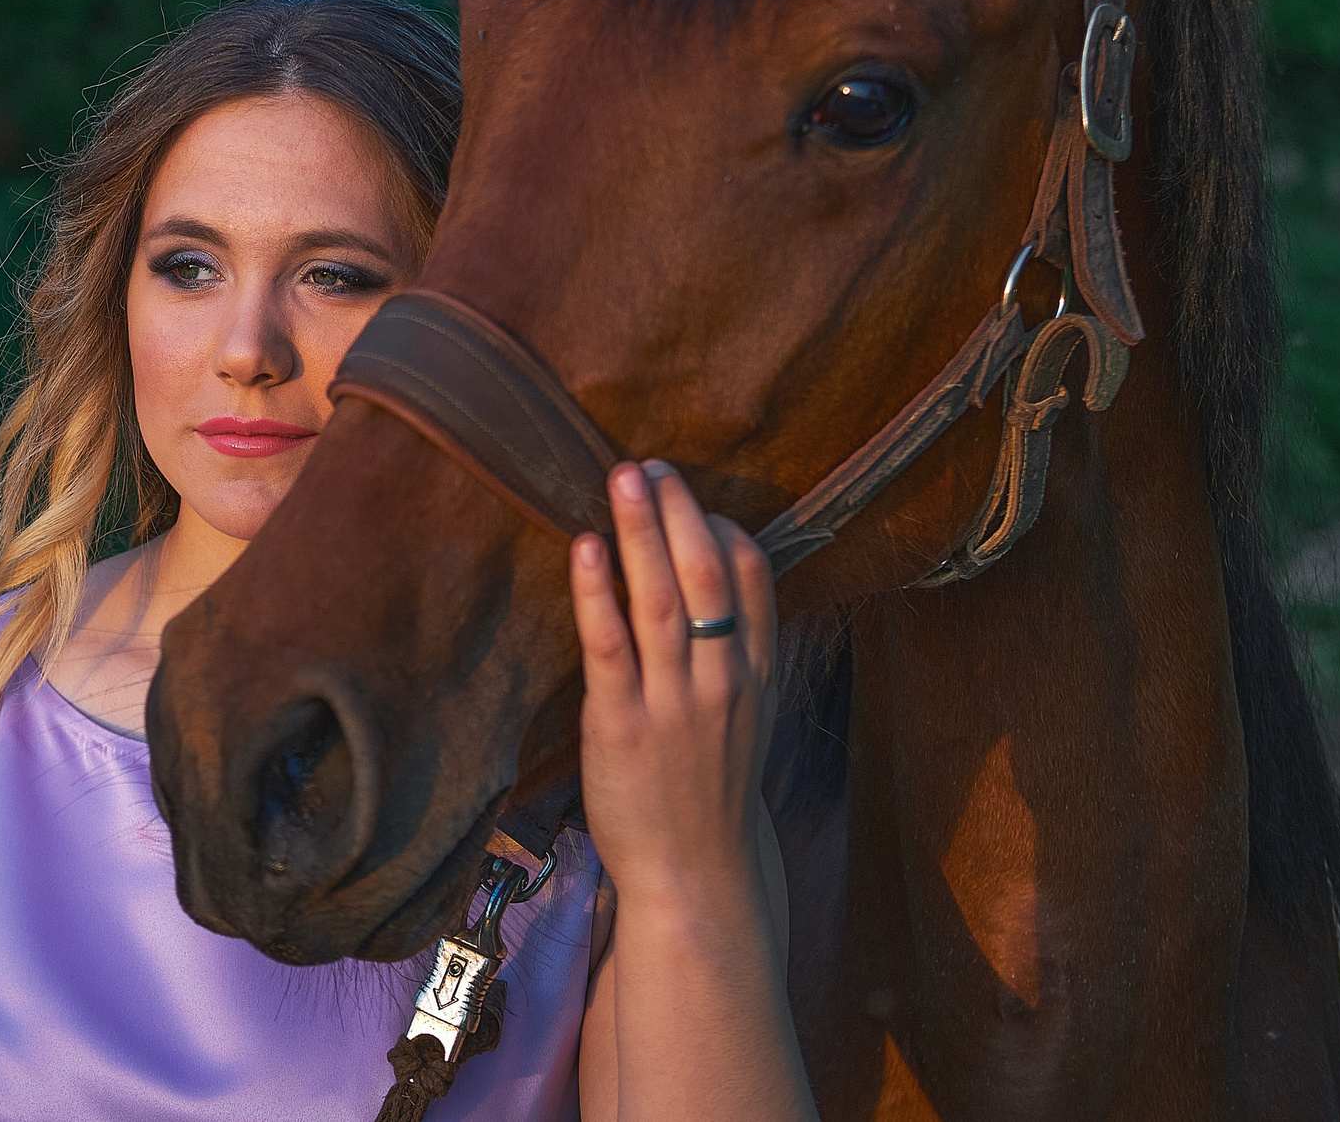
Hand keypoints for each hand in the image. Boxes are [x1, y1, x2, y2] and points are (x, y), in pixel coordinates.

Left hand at [569, 460, 777, 915]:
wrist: (696, 874)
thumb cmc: (711, 789)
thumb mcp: (747, 716)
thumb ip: (738, 653)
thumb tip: (710, 587)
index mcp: (754, 674)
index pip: (753, 580)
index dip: (721, 529)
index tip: (690, 497)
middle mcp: (721, 679)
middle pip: (706, 574)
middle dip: (680, 511)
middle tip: (651, 464)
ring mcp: (673, 700)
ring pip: (660, 598)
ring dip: (642, 530)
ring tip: (624, 477)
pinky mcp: (620, 723)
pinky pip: (609, 644)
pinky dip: (597, 591)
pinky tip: (585, 547)